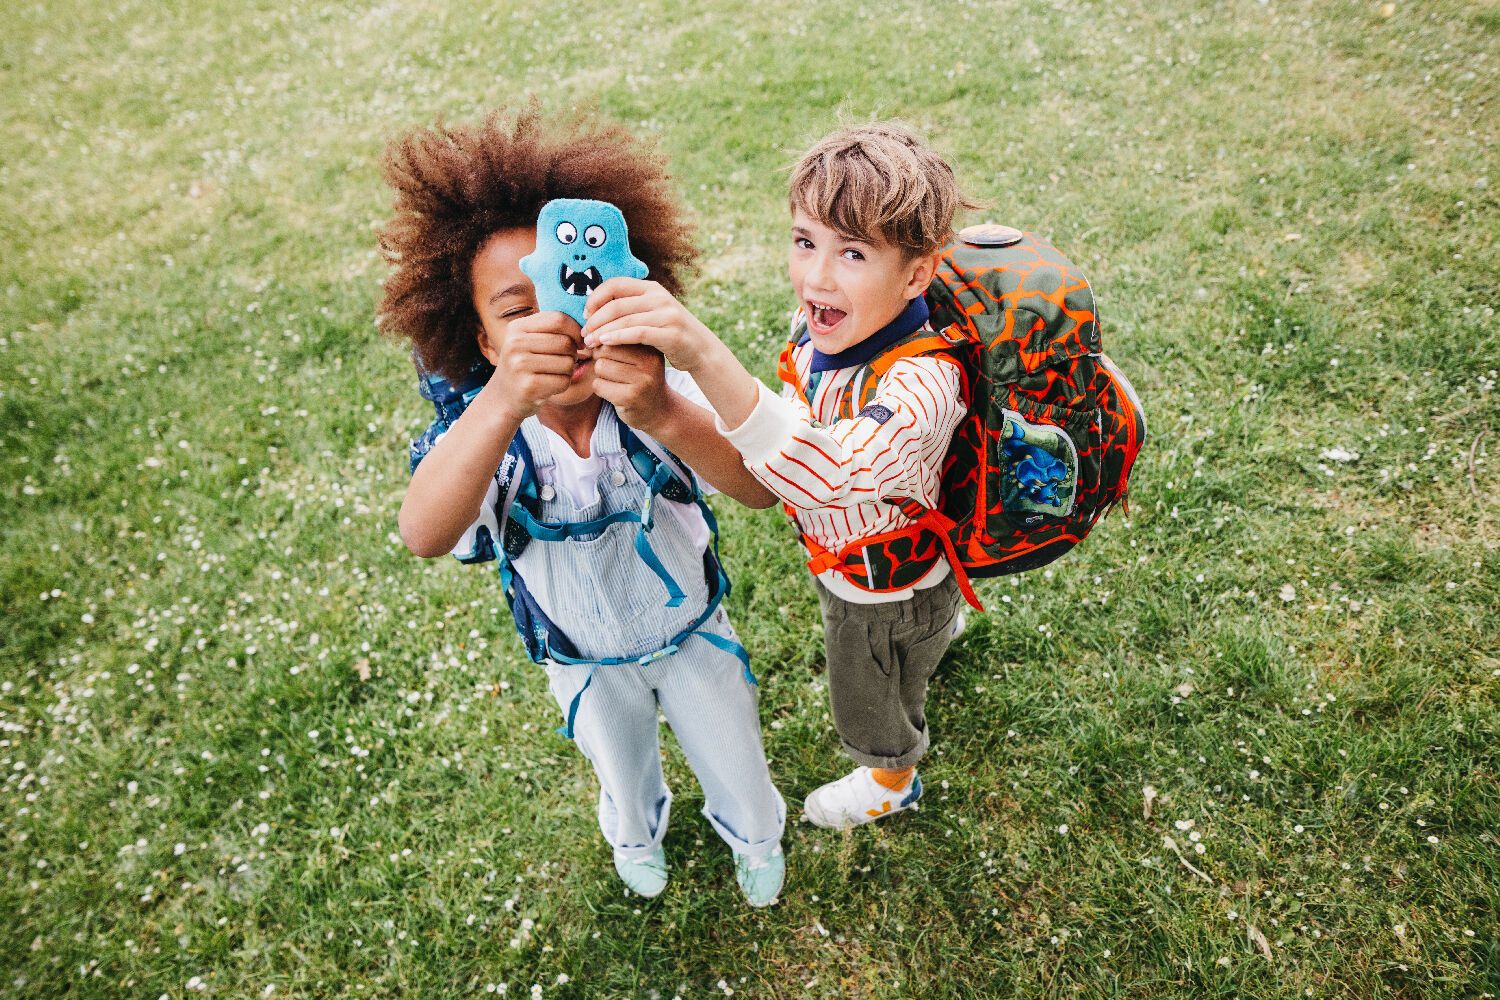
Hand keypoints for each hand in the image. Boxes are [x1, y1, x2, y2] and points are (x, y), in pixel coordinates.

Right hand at [483, 311, 583, 420]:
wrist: (503, 397)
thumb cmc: (525, 365)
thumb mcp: (530, 340)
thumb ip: (552, 329)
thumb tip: (585, 330)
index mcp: (517, 327)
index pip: (558, 319)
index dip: (575, 330)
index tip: (578, 342)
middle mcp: (515, 344)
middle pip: (565, 342)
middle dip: (573, 353)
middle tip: (565, 361)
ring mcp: (520, 365)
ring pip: (568, 362)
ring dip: (569, 370)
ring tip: (555, 373)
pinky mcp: (529, 386)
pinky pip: (563, 381)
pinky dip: (563, 384)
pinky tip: (550, 385)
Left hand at [582, 277, 722, 373]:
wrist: (701, 350)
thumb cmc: (668, 333)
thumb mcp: (652, 313)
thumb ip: (631, 307)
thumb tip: (596, 306)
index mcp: (651, 288)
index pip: (615, 284)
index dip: (596, 297)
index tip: (585, 314)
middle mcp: (659, 297)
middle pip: (616, 304)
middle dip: (595, 319)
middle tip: (583, 334)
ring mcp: (667, 314)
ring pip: (624, 319)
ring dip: (602, 330)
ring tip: (589, 342)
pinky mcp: (671, 334)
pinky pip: (637, 333)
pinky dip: (618, 337)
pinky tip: (605, 343)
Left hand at [592, 343, 671, 433]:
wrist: (657, 411)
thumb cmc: (641, 378)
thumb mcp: (639, 356)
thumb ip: (619, 343)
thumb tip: (588, 338)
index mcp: (651, 347)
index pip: (614, 335)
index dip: (604, 344)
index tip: (608, 354)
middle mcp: (650, 362)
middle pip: (605, 349)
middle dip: (600, 358)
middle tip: (610, 369)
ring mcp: (641, 381)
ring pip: (600, 366)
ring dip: (600, 375)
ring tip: (613, 380)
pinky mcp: (630, 398)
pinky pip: (598, 385)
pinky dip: (599, 388)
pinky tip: (613, 392)